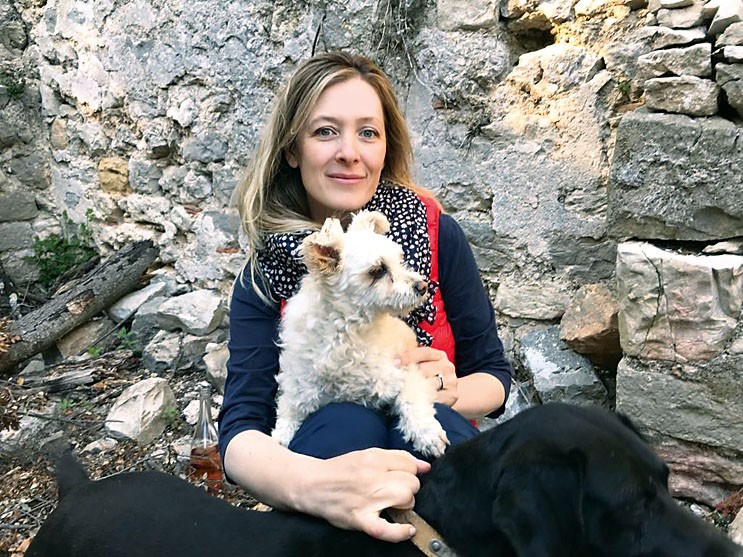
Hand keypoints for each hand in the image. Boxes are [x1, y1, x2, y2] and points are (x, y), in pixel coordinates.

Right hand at [311, 448, 430, 541]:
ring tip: (393, 505)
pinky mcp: (359, 520)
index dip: (410, 472)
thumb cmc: (341, 470)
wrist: (311, 484)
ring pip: (406, 499)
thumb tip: (425, 466)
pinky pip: (387, 530)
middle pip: (412, 483)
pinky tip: (407, 530)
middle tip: (395, 492)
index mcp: (373, 458)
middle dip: (408, 488)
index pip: (410, 464)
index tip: (402, 478)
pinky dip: (400, 532)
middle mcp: (371, 477)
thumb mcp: (367, 455)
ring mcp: (366, 500)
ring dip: (404, 504)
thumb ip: (397, 458)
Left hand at [397, 346, 458, 406]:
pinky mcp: (452, 395)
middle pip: (425, 369)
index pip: (424, 352)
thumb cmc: (430, 377)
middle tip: (394, 379)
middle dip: (408, 374)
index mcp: (440, 355)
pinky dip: (422, 398)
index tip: (394, 363)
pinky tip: (413, 399)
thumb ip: (412, 361)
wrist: (448, 393)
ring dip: (413, 387)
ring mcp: (451, 381)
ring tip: (401, 390)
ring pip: (429, 383)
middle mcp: (447, 367)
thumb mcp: (424, 365)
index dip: (408, 356)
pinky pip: (434, 397)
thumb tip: (392, 358)